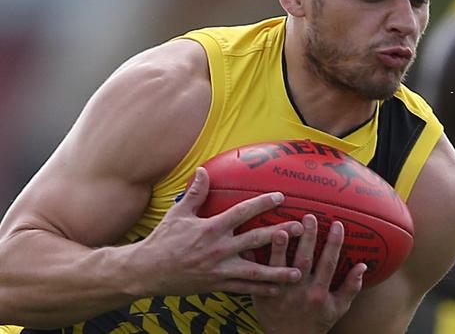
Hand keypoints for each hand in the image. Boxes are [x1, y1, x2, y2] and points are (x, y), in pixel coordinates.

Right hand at [133, 167, 304, 296]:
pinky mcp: (217, 286)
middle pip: (255, 240)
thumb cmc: (163, 240)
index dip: (262, 203)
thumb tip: (204, 170)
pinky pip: (243, 289)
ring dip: (278, 271)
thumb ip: (195, 193)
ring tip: (299, 272)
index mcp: (211, 229)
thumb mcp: (178, 213)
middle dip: (280, 234)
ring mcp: (219, 270)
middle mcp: (218, 250)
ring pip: (255, 271)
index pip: (241, 213)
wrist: (147, 272)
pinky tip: (277, 290)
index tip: (280, 196)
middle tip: (301, 229)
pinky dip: (261, 289)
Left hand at [253, 214, 365, 333]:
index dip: (334, 244)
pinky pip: (257, 277)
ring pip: (279, 268)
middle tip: (309, 217)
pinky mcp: (262, 297)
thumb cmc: (316, 322)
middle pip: (304, 261)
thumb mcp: (338, 308)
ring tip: (281, 228)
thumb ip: (351, 287)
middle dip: (307, 238)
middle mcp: (300, 292)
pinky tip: (251, 245)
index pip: (328, 264)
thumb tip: (363, 265)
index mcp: (319, 293)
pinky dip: (254, 261)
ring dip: (280, 248)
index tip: (337, 224)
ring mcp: (280, 294)